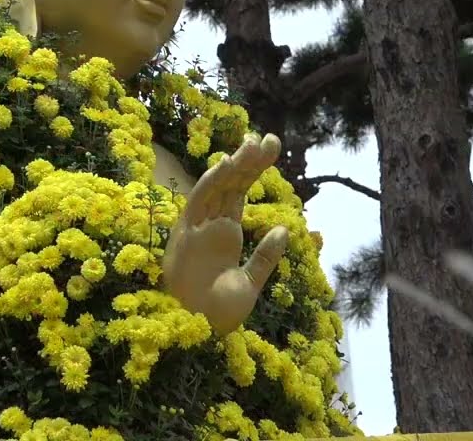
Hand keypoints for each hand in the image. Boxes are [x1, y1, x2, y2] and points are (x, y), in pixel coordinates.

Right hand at [162, 132, 288, 335]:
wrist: (199, 333)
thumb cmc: (220, 313)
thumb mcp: (252, 282)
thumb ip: (266, 256)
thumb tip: (285, 228)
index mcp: (223, 235)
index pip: (239, 195)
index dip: (253, 172)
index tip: (271, 150)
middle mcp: (209, 226)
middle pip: (231, 186)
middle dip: (250, 162)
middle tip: (272, 139)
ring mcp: (197, 228)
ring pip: (217, 188)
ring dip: (235, 165)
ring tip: (254, 143)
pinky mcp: (186, 234)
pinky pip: (200, 201)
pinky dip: (213, 181)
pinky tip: (228, 162)